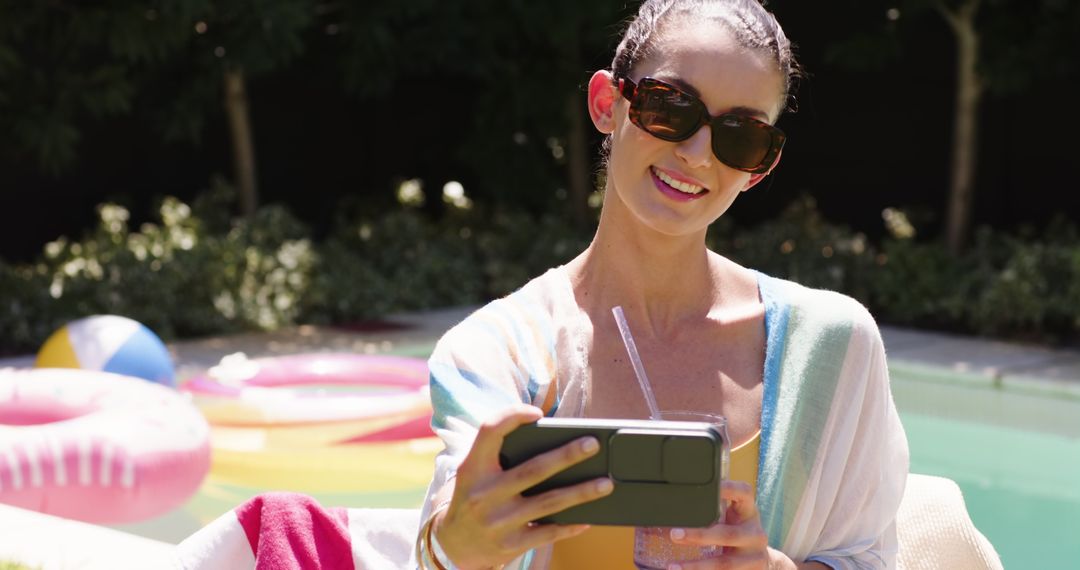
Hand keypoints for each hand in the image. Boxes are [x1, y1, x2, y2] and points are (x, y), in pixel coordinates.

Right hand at [434, 405, 614, 569]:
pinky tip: (588, 518)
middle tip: (592, 444)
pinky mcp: (510, 544)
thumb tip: (554, 444)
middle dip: (566, 455)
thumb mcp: (474, 473)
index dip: (513, 416)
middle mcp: (484, 493)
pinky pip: (548, 533)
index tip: (538, 413)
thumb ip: (500, 457)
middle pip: (533, 469)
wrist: (452, 545)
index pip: (489, 431)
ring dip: (581, 492)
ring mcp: (498, 521)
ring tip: (606, 483)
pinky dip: (570, 525)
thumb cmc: (474, 497)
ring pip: (549, 502)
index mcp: (473, 468)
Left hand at [665, 481, 807, 569]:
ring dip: (696, 566)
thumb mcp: (732, 517)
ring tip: (673, 566)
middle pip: (727, 534)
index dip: (727, 488)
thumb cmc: (737, 531)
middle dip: (699, 536)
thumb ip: (713, 509)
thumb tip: (674, 501)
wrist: (761, 559)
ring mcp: (755, 556)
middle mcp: (755, 533)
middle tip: (674, 534)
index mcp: (749, 511)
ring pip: (724, 563)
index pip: (743, 492)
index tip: (704, 488)